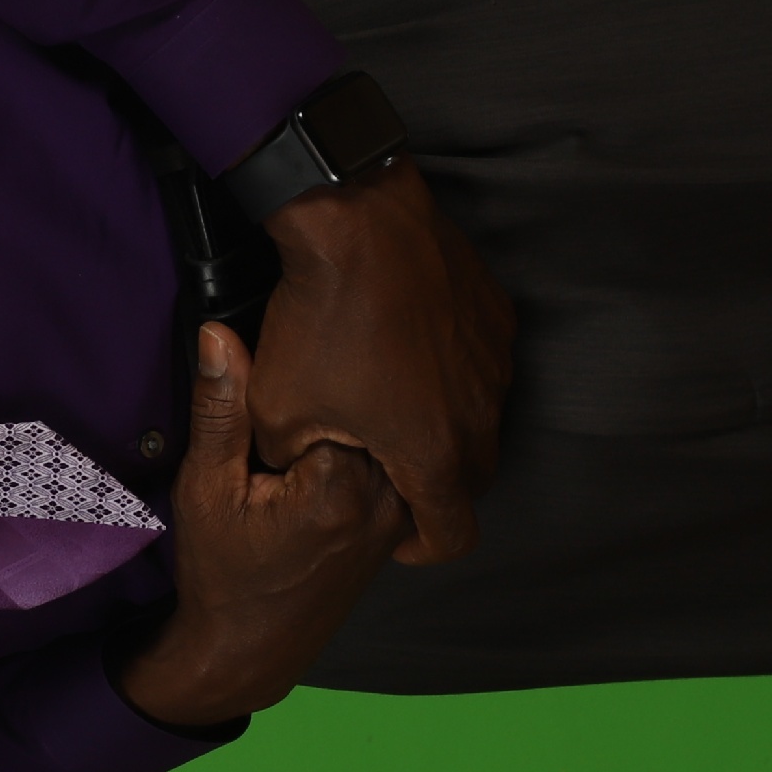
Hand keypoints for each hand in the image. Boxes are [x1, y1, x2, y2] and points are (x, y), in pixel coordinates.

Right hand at [116, 321, 409, 728]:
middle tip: (303, 364)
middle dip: (339, 381)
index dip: (307, 360)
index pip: (338, 384)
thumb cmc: (221, 572)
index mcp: (339, 484)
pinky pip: (394, 459)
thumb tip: (219, 334)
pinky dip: (369, 439)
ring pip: (388, 431)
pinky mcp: (398, 522)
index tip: (288, 349)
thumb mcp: (205, 486)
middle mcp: (385, 498)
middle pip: (372, 406)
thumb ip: (222, 409)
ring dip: (359, 409)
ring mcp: (399, 513)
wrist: (250, 649)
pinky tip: (335, 432)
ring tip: (322, 391)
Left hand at [248, 160, 514, 562]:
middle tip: (386, 468)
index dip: (425, 547)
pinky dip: (453, 374)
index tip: (400, 538)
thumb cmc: (317, 321)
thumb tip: (294, 470)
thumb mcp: (275, 411)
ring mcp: (495, 362)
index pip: (453, 535)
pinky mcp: (495, 316)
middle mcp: (482, 414)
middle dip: (432, 485)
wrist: (356, 224)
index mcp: (435, 455)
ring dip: (445, 426)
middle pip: (471, 478)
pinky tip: (407, 355)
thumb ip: (292, 461)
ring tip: (391, 408)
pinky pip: (483, 366)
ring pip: (480, 419)